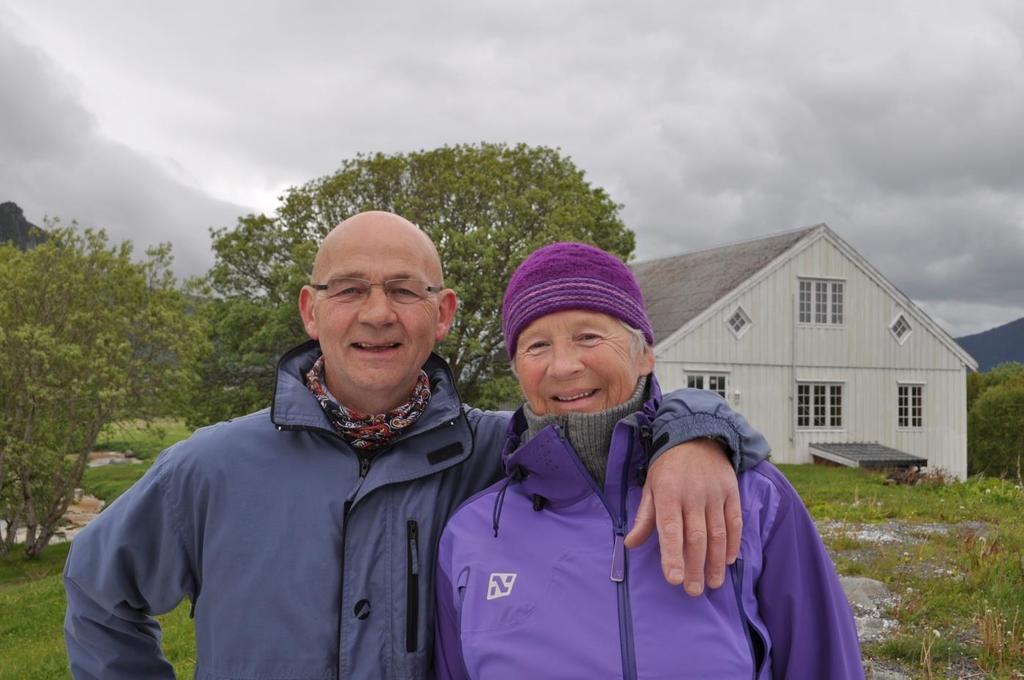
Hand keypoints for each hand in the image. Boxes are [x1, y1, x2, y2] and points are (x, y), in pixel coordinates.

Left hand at [624, 438, 741, 595]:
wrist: (697, 435)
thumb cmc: (668, 466)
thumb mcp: (651, 487)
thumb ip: (644, 517)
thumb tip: (630, 544)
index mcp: (668, 493)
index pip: (670, 529)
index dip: (672, 555)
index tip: (673, 579)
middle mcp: (692, 494)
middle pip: (695, 537)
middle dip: (694, 566)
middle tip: (693, 590)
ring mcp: (714, 493)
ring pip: (716, 534)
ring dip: (715, 562)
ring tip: (713, 583)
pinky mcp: (731, 492)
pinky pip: (734, 522)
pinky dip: (732, 543)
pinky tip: (728, 560)